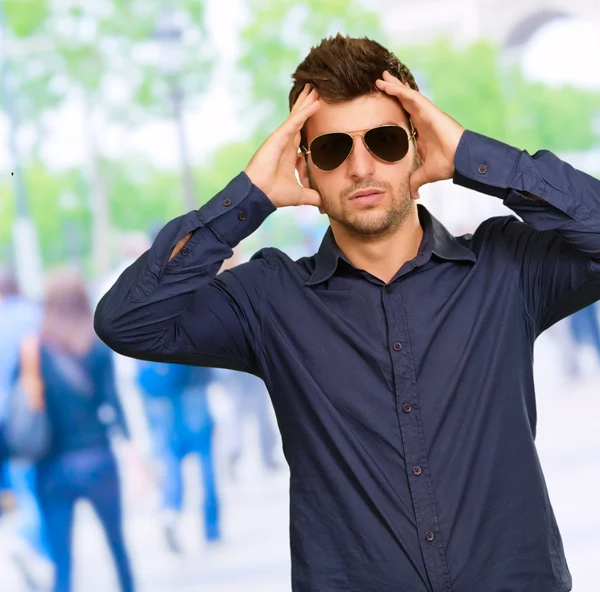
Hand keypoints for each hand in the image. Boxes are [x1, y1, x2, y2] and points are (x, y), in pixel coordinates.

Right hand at [245, 84, 322, 208]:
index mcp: (289, 153)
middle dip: (306, 104)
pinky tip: (314, 102)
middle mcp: (285, 143)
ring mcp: (280, 139)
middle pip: (298, 118)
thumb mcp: (300, 195)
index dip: (308, 119)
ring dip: (306, 101)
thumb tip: (325, 204)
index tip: (317, 108)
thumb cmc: (274, 194)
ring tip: (315, 87)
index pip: (301, 131)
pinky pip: (294, 122)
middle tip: (316, 88)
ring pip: (297, 116)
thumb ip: (313, 196)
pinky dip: (304, 112)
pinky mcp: (277, 138)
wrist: (259, 196)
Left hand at [375, 71, 464, 197]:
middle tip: (380, 81)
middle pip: (405, 101)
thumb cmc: (448, 165)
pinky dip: (399, 90)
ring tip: (381, 78)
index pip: (404, 115)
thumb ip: (415, 181)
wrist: (462, 161)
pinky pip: (411, 97)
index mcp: (421, 130)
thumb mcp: (425, 174)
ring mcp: (426, 113)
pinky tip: (387, 85)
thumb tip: (411, 194)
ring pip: (406, 95)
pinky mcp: (429, 110)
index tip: (382, 104)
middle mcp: (423, 119)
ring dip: (393, 86)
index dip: (394, 107)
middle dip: (393, 90)